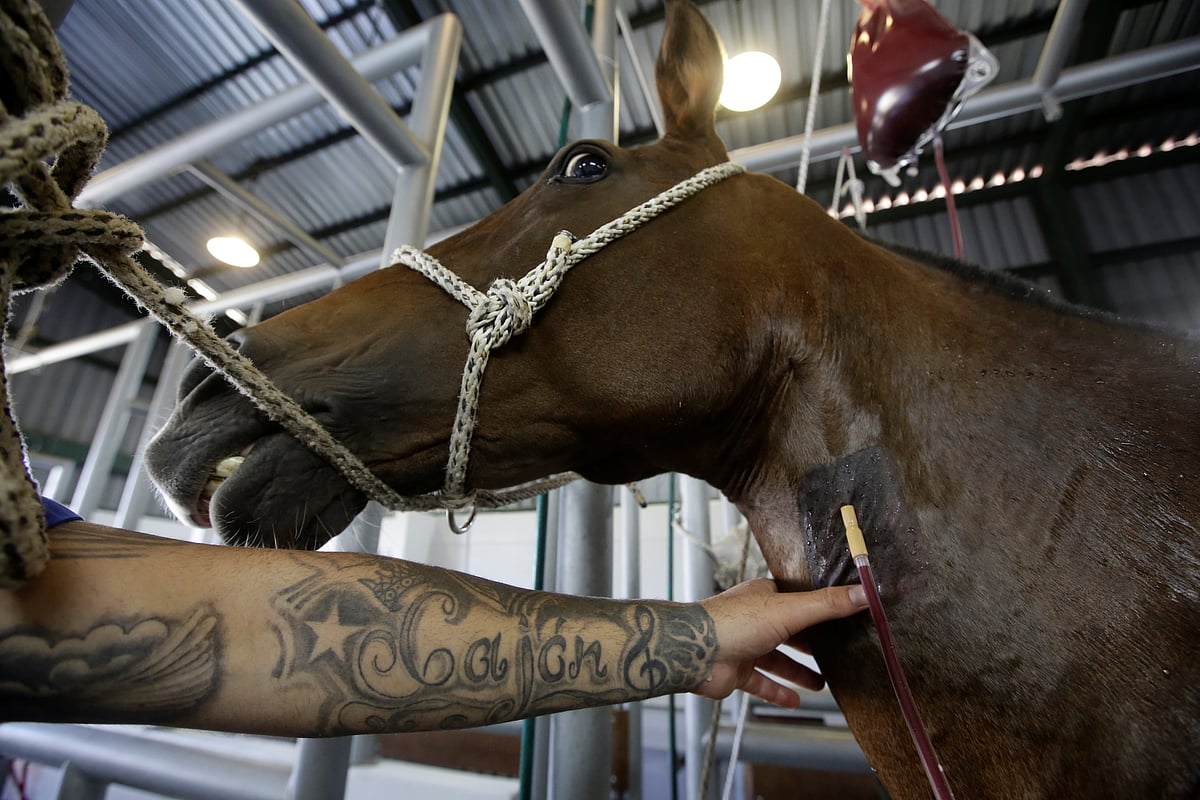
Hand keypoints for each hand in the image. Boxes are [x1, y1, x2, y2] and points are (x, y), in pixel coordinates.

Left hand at [697, 578, 866, 706]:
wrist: (693, 652)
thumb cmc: (733, 623)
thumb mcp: (789, 610)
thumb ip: (827, 605)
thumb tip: (865, 593)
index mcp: (764, 596)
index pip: (798, 599)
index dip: (819, 607)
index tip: (843, 617)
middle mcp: (754, 619)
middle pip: (789, 631)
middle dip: (811, 644)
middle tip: (837, 653)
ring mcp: (744, 646)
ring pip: (777, 660)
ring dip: (798, 671)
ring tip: (822, 683)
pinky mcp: (736, 671)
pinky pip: (761, 684)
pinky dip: (777, 692)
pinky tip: (794, 702)